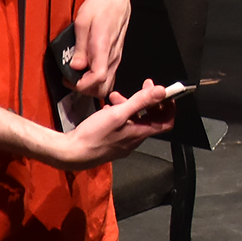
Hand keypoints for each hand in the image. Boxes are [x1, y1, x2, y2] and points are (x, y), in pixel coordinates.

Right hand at [47, 80, 175, 169]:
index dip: (169, 107)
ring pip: (133, 121)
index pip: (166, 123)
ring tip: (115, 96)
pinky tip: (107, 108)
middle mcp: (134, 140)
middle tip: (143, 86)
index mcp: (139, 133)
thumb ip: (140, 101)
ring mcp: (123, 143)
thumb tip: (162, 91)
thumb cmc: (94, 134)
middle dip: (147, 101)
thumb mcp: (118, 114)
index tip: (166, 93)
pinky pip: (122, 126)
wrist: (72, 153)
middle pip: (149, 119)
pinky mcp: (111, 143)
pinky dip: (119, 114)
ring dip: (129, 105)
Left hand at [69, 0, 131, 98]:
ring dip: (90, 85)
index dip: (82, 85)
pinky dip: (96, 80)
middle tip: (69, 78)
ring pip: (106, 84)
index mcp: (104, 47)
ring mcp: (116, 58)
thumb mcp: (82, 21)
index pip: (98, 77)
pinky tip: (85, 71)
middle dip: (85, 89)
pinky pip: (108, 76)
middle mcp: (112, 56)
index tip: (68, 79)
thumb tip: (76, 66)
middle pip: (103, 87)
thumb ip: (80, 46)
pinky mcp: (115, 56)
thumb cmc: (99, 6)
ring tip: (75, 75)